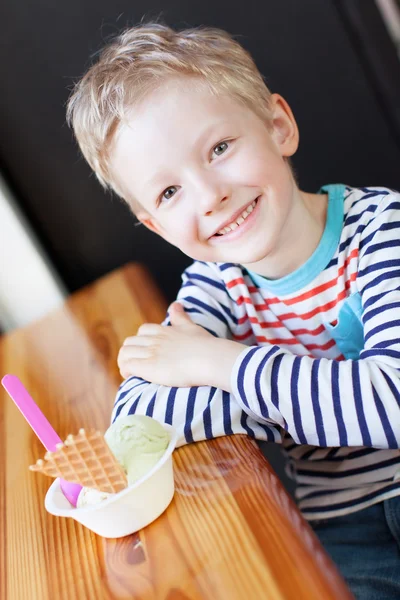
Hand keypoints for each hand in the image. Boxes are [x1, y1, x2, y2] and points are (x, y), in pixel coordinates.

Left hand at [118, 302, 239, 387]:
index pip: (143, 331)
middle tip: (138, 365)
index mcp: (164, 331)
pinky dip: (126, 370)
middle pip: (130, 342)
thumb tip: (176, 304)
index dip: (141, 342)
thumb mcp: (191, 326)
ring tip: (132, 373)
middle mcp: (155, 339)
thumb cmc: (205, 345)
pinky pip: (127, 365)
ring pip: (125, 353)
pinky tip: (131, 377)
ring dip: (124, 362)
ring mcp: (151, 352)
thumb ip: (181, 317)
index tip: (146, 353)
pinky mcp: (148, 366)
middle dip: (130, 353)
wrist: (210, 358)